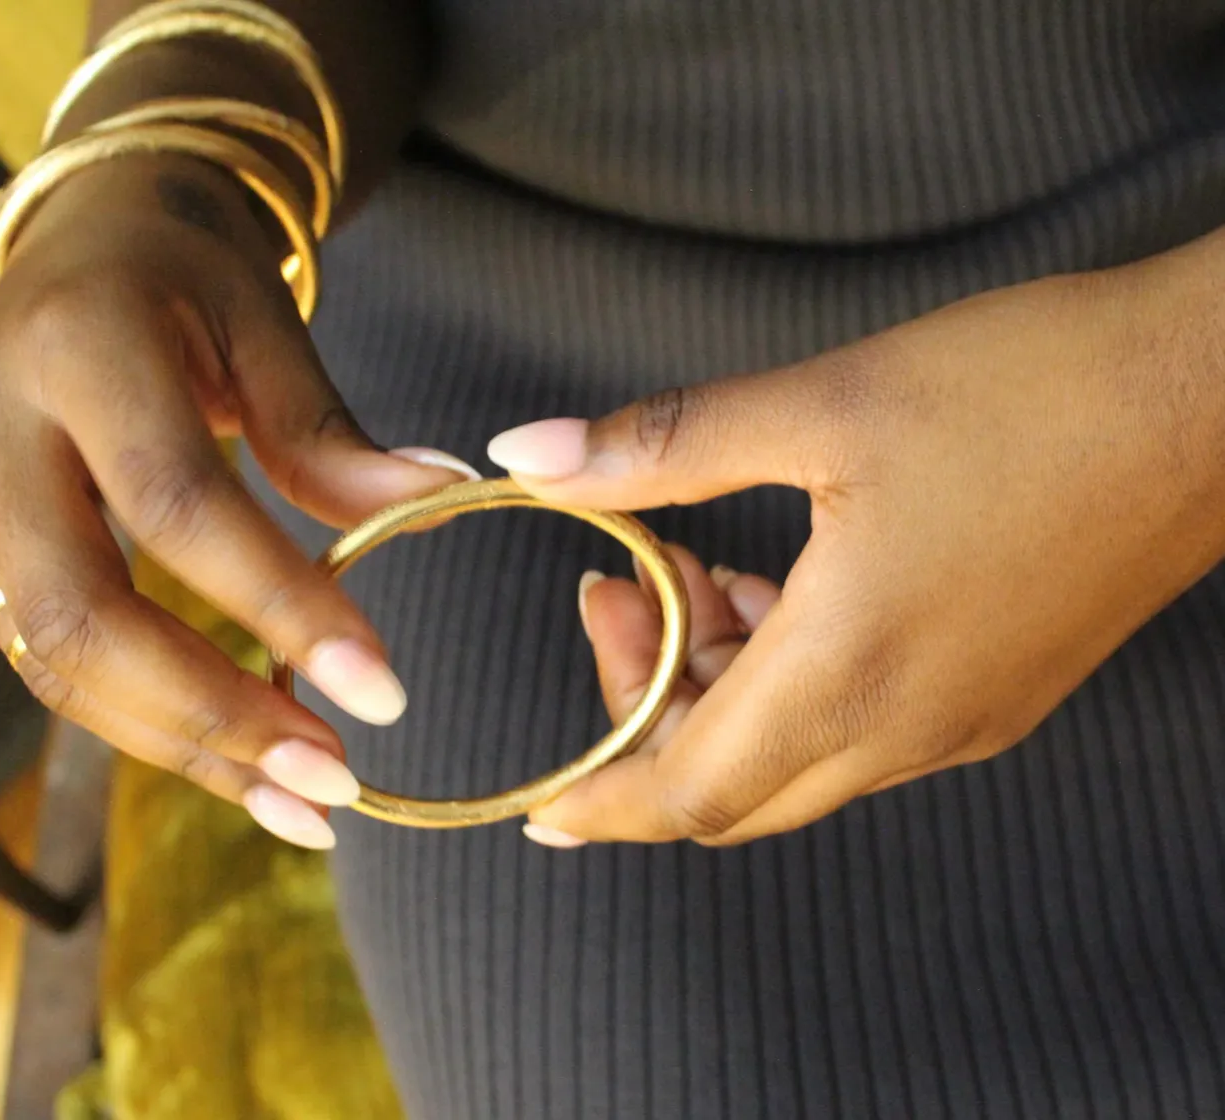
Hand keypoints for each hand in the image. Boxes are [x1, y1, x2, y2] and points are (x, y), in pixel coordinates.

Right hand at [0, 153, 474, 848]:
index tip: (382, 692)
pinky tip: (233, 756)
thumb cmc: (185, 273)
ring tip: (296, 801)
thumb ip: (333, 436)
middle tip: (330, 784)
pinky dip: (145, 718)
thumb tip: (443, 502)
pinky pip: (49, 657)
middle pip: (84, 615)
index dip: (280, 605)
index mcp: (76, 345)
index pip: (178, 502)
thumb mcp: (266, 327)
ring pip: (55, 663)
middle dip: (214, 717)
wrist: (80, 243)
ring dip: (182, 745)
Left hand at [491, 256, 1224, 844]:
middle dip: (646, 708)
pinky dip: (788, 681)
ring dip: (717, 686)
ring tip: (697, 565)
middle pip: (730, 788)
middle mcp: (908, 728)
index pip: (687, 792)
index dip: (601, 802)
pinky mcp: (996, 693)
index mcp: (852, 671)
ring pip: (793, 759)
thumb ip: (663, 446)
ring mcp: (960, 721)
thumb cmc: (1033, 391)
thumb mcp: (824, 404)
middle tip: (619, 586)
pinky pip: (857, 730)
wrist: (1216, 395)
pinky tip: (779, 583)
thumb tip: (530, 454)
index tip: (541, 803)